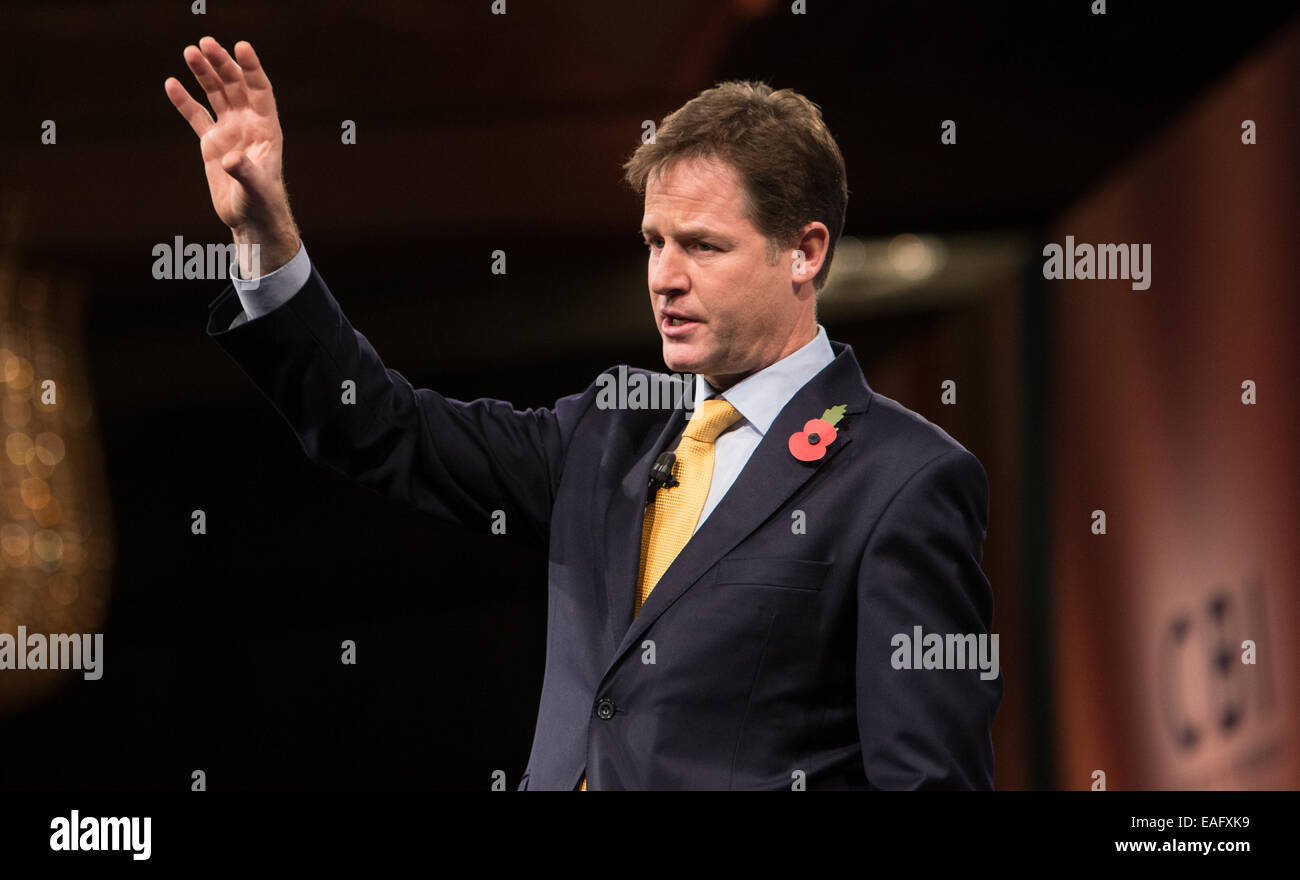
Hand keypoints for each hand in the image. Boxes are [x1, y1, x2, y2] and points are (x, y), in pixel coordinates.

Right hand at [165, 37, 299, 272]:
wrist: (251, 220)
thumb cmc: (262, 204)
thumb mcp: (256, 189)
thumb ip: (246, 172)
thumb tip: (232, 160)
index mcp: (267, 129)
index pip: (261, 91)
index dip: (252, 68)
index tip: (241, 46)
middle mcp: (249, 125)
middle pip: (235, 86)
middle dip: (221, 64)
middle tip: (204, 44)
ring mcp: (230, 131)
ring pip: (216, 95)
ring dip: (203, 73)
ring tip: (189, 52)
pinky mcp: (212, 143)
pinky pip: (197, 115)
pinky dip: (184, 100)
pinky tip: (171, 83)